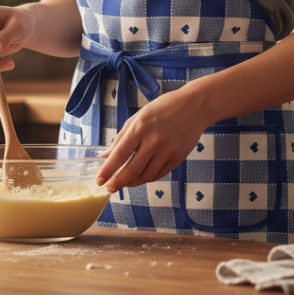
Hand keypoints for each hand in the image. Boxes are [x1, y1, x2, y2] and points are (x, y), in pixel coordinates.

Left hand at [95, 83, 210, 191]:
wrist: (194, 106)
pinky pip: (158, 174)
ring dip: (132, 183)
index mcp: (140, 127)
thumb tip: (106, 156)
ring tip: (123, 183)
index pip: (119, 155)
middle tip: (109, 188)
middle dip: (118, 182)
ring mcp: (167, 151)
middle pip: (131, 170)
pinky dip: (146, 178)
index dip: (107, 171)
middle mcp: (153, 141)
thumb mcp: (138, 117)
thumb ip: (121, 137)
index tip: (99, 181)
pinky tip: (140, 177)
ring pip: (145, 176)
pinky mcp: (178, 158)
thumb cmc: (163, 108)